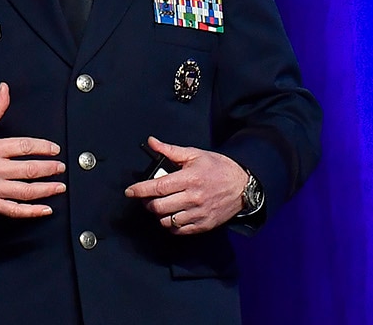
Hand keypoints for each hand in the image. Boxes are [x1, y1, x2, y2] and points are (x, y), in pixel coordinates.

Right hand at [0, 82, 65, 217]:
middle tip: (62, 168)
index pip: (24, 146)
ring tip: (60, 187)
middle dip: (49, 169)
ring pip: (25, 191)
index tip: (55, 149)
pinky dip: (32, 211)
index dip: (43, 148)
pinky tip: (46, 209)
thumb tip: (6, 87)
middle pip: (28, 169)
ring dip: (46, 189)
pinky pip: (14, 210)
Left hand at [123, 137, 250, 234]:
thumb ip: (170, 150)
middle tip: (148, 197)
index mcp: (189, 178)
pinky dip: (171, 224)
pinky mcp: (203, 225)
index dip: (140, 190)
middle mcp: (193, 198)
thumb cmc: (218, 168)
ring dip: (159, 214)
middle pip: (159, 207)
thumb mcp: (194, 154)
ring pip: (167, 221)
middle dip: (148, 202)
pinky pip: (179, 230)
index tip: (130, 191)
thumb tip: (152, 142)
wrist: (242, 185)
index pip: (158, 187)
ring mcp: (198, 214)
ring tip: (161, 205)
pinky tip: (172, 215)